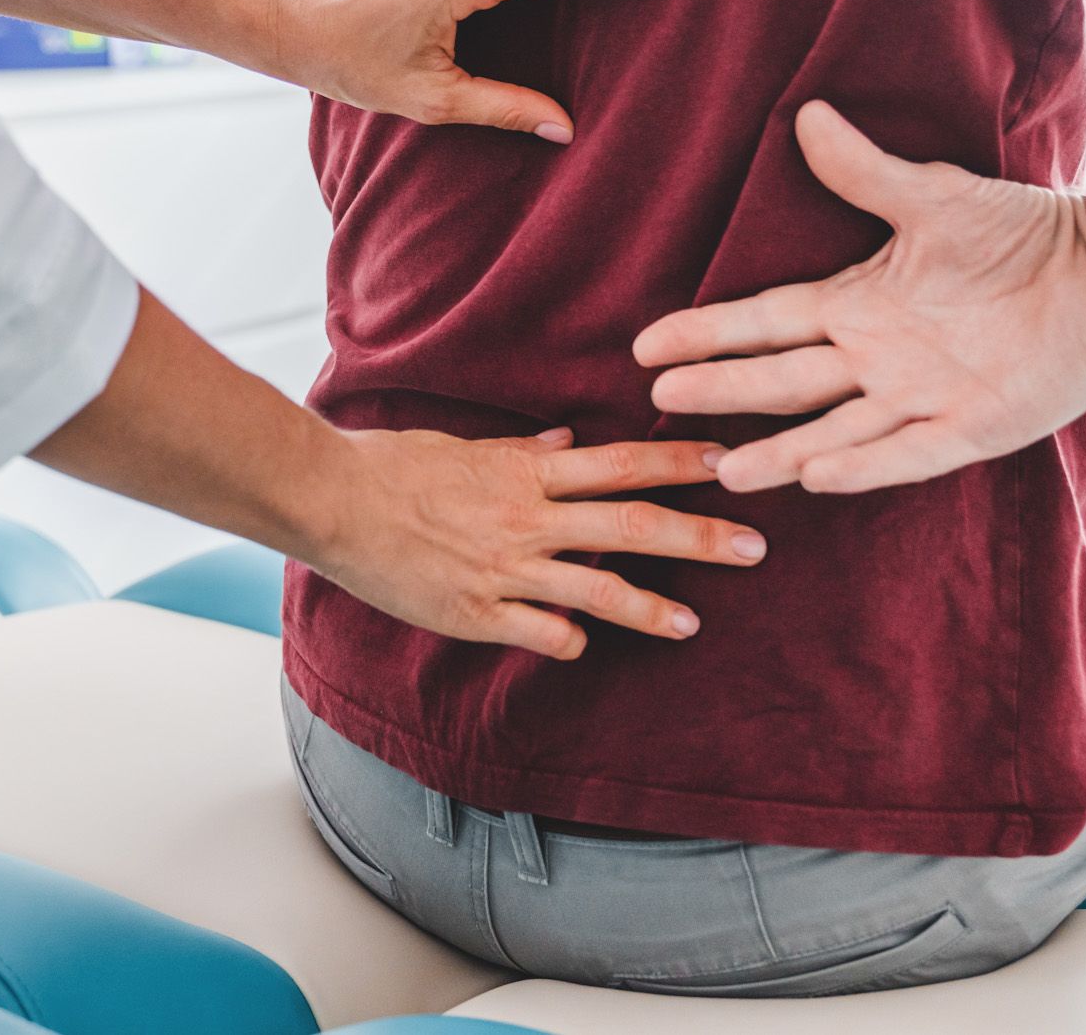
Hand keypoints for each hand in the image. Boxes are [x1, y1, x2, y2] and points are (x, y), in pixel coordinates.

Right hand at [308, 426, 766, 659]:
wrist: (331, 501)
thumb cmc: (392, 465)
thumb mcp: (463, 446)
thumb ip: (521, 451)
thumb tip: (568, 442)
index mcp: (528, 472)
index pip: (623, 464)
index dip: (680, 463)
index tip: (729, 463)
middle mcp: (527, 520)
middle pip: (632, 526)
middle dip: (699, 536)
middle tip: (754, 547)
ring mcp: (505, 570)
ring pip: (597, 592)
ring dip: (651, 607)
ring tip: (692, 622)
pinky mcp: (478, 613)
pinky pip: (542, 633)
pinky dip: (570, 639)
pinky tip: (584, 643)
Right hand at [634, 101, 1085, 494]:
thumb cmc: (1019, 231)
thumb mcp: (932, 196)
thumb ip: (865, 171)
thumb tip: (807, 116)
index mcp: (859, 305)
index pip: (765, 322)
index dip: (707, 334)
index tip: (649, 346)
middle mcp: (876, 359)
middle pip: (782, 380)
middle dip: (722, 390)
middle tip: (659, 403)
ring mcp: (919, 397)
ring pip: (831, 431)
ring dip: (779, 450)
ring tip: (724, 469)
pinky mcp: (971, 427)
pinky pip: (908, 453)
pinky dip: (864, 466)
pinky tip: (818, 479)